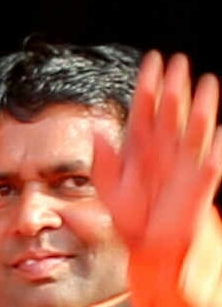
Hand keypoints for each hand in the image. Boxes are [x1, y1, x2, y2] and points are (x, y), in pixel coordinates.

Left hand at [94, 51, 221, 296]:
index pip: (145, 111)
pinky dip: (215, 151)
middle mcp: (165, 152)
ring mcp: (184, 167)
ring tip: (207, 85)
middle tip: (178, 62)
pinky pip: (209, 168)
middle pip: (171, 115)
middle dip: (175, 89)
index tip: (151, 61)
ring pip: (194, 133)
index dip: (148, 87)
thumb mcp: (111, 188)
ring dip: (201, 110)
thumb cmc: (132, 214)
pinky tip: (220, 133)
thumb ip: (103, 162)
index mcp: (142, 149)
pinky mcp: (198, 187)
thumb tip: (96, 133)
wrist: (150, 246)